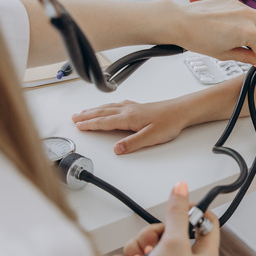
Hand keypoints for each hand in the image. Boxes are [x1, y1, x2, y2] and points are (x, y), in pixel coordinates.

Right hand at [72, 100, 187, 154]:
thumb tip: (117, 149)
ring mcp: (133, 108)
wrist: (182, 111)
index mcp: (128, 118)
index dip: (90, 124)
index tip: (78, 126)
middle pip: (102, 113)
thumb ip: (133, 143)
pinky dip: (107, 106)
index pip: (104, 122)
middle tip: (74, 118)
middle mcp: (128, 110)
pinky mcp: (139, 107)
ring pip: (108, 108)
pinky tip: (108, 107)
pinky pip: (116, 105)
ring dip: (94, 110)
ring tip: (84, 112)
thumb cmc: (169, 122)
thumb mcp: (151, 137)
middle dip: (87, 116)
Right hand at [108, 182, 219, 255]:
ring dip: (136, 247)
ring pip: (147, 243)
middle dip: (153, 234)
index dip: (193, 210)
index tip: (179, 205)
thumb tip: (182, 188)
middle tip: (152, 245)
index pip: (207, 223)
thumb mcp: (173, 243)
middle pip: (169, 230)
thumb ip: (177, 213)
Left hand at [174, 0, 255, 72]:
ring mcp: (240, 5)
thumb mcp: (224, 54)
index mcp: (247, 32)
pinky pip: (245, 11)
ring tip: (240, 38)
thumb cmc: (197, 38)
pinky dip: (244, 20)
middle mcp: (247, 16)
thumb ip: (246, 57)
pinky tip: (228, 28)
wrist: (180, 21)